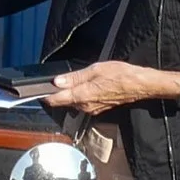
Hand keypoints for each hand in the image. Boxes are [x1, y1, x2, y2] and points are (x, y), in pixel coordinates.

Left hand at [42, 60, 158, 114]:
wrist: (140, 85)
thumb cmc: (121, 75)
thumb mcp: (95, 70)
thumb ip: (74, 77)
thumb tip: (57, 81)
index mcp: (81, 96)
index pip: (55, 100)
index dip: (44, 95)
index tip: (38, 89)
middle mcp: (84, 106)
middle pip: (62, 101)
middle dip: (57, 92)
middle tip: (55, 80)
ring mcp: (91, 109)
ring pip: (73, 102)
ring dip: (69, 94)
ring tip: (71, 81)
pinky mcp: (97, 109)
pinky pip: (83, 103)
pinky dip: (79, 95)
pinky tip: (85, 85)